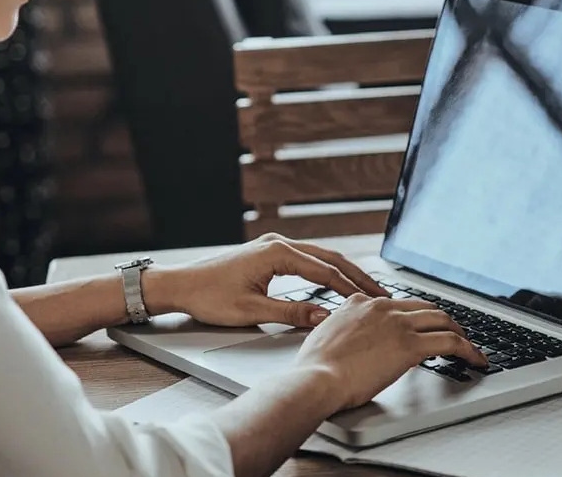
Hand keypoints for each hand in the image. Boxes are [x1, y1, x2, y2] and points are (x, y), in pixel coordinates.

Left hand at [159, 233, 389, 327]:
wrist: (179, 286)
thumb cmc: (209, 297)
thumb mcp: (252, 311)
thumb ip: (292, 313)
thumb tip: (326, 316)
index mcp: (277, 253)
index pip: (325, 271)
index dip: (352, 288)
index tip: (373, 301)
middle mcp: (278, 244)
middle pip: (328, 258)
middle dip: (356, 276)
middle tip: (382, 293)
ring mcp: (273, 246)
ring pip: (319, 257)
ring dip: (343, 272)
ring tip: (366, 289)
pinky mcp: (268, 253)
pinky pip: (306, 259)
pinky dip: (325, 270)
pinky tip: (336, 282)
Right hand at [296, 295, 487, 410]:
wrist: (316, 378)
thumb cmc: (315, 367)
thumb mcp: (325, 336)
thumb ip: (342, 331)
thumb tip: (351, 341)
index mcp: (360, 302)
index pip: (397, 303)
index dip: (413, 316)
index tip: (419, 327)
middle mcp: (382, 306)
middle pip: (425, 307)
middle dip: (442, 320)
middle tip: (452, 334)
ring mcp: (398, 324)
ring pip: (443, 320)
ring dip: (460, 332)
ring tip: (468, 347)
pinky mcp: (410, 345)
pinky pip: (451, 342)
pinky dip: (469, 350)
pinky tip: (476, 360)